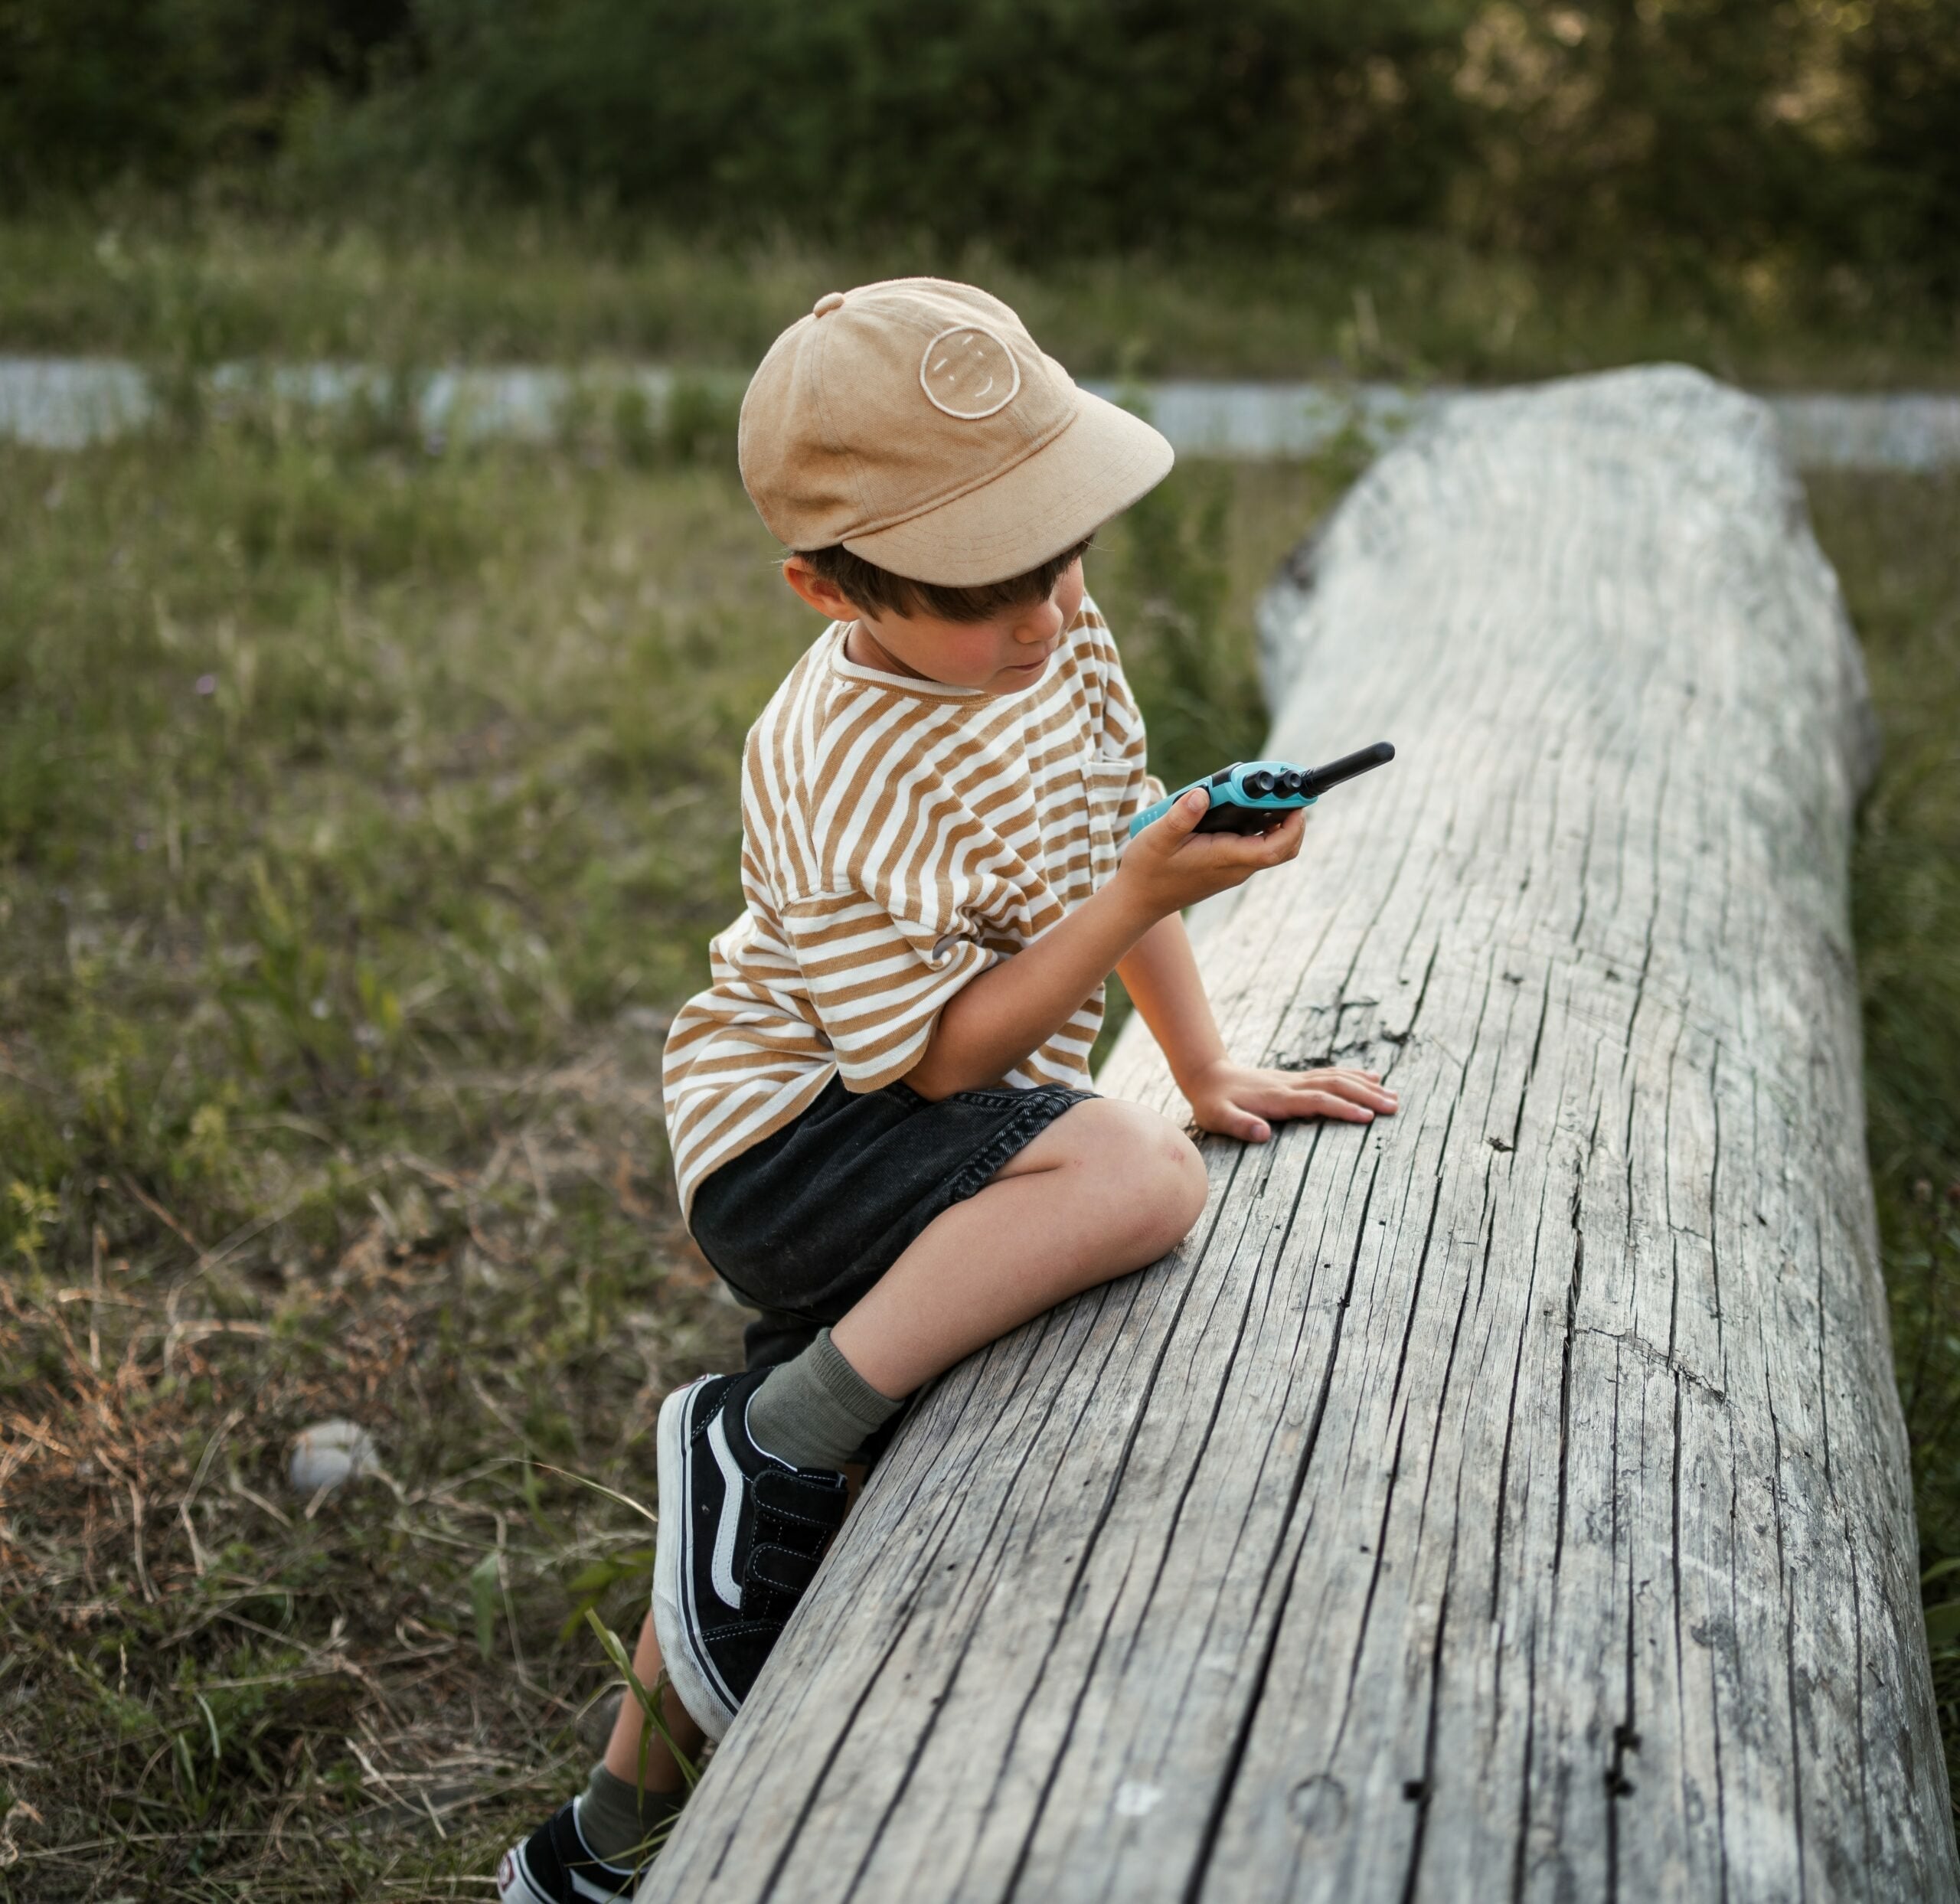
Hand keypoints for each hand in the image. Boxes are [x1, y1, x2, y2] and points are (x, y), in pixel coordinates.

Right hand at [1114, 787, 1304, 922]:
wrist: (1138, 901)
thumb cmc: (1148, 870)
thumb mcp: (1158, 838)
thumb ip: (1181, 815)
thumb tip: (1203, 793)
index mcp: (1226, 859)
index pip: (1275, 848)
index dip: (1293, 827)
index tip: (1296, 804)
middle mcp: (1236, 868)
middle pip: (1282, 850)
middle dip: (1294, 824)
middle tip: (1287, 796)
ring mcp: (1232, 871)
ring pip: (1270, 850)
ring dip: (1278, 826)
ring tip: (1267, 798)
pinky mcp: (1225, 869)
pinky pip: (1254, 850)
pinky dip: (1261, 832)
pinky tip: (1244, 813)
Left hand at [1181, 1058, 1398, 1143]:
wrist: (1207, 1075)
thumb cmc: (1212, 1102)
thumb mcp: (1218, 1118)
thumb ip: (1239, 1125)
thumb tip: (1264, 1134)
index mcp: (1278, 1098)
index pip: (1317, 1101)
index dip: (1342, 1108)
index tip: (1368, 1118)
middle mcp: (1291, 1085)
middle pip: (1335, 1086)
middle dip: (1366, 1096)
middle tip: (1394, 1107)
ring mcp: (1295, 1080)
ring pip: (1337, 1078)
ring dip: (1365, 1086)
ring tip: (1393, 1095)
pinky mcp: (1296, 1079)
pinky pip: (1330, 1074)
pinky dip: (1353, 1075)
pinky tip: (1371, 1078)